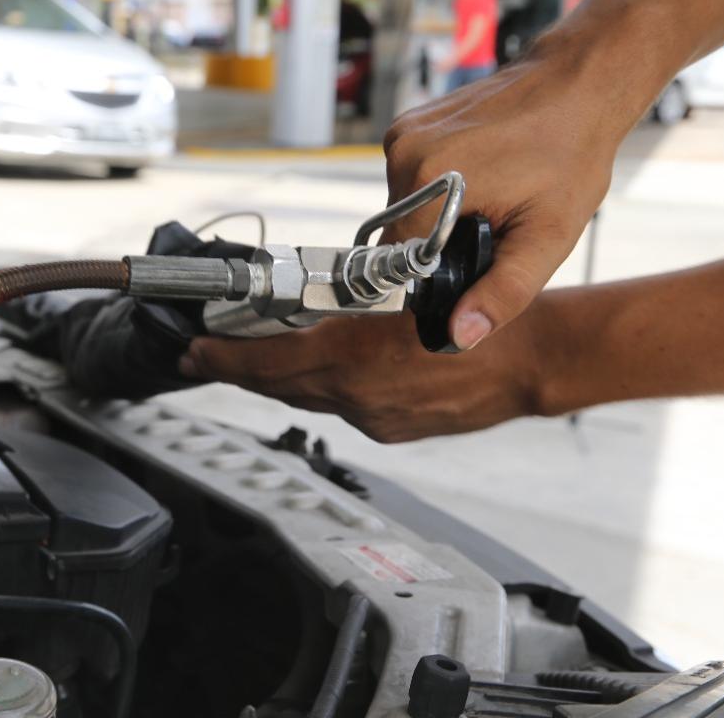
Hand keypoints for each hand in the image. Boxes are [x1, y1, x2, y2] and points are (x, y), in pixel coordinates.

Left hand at [179, 312, 543, 442]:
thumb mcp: (404, 294)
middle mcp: (357, 398)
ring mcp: (375, 419)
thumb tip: (307, 307)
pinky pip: (339, 409)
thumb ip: (349, 308)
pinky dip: (315, 391)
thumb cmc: (476, 316)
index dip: (224, 360)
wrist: (528, 361)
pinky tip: (312, 377)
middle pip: (279, 388)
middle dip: (237, 373)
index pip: (268, 365)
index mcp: (355, 360)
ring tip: (248, 364)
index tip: (195, 352)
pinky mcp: (392, 430)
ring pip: (307, 399)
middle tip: (203, 359)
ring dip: (274, 382)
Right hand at [382, 45, 624, 350]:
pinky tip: (480, 174)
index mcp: (427, 182)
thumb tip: (458, 336)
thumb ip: (502, 292)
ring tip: (491, 196)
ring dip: (438, 216)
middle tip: (494, 226)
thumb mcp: (547, 237)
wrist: (578, 84)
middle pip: (401, 235)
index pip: (399, 261)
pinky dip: (437, 188)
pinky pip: (410, 179)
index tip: (474, 263)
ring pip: (404, 208)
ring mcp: (402, 134)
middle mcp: (403, 153)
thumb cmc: (572, 155)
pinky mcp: (408, 125)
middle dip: (440, 243)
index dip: (435, 275)